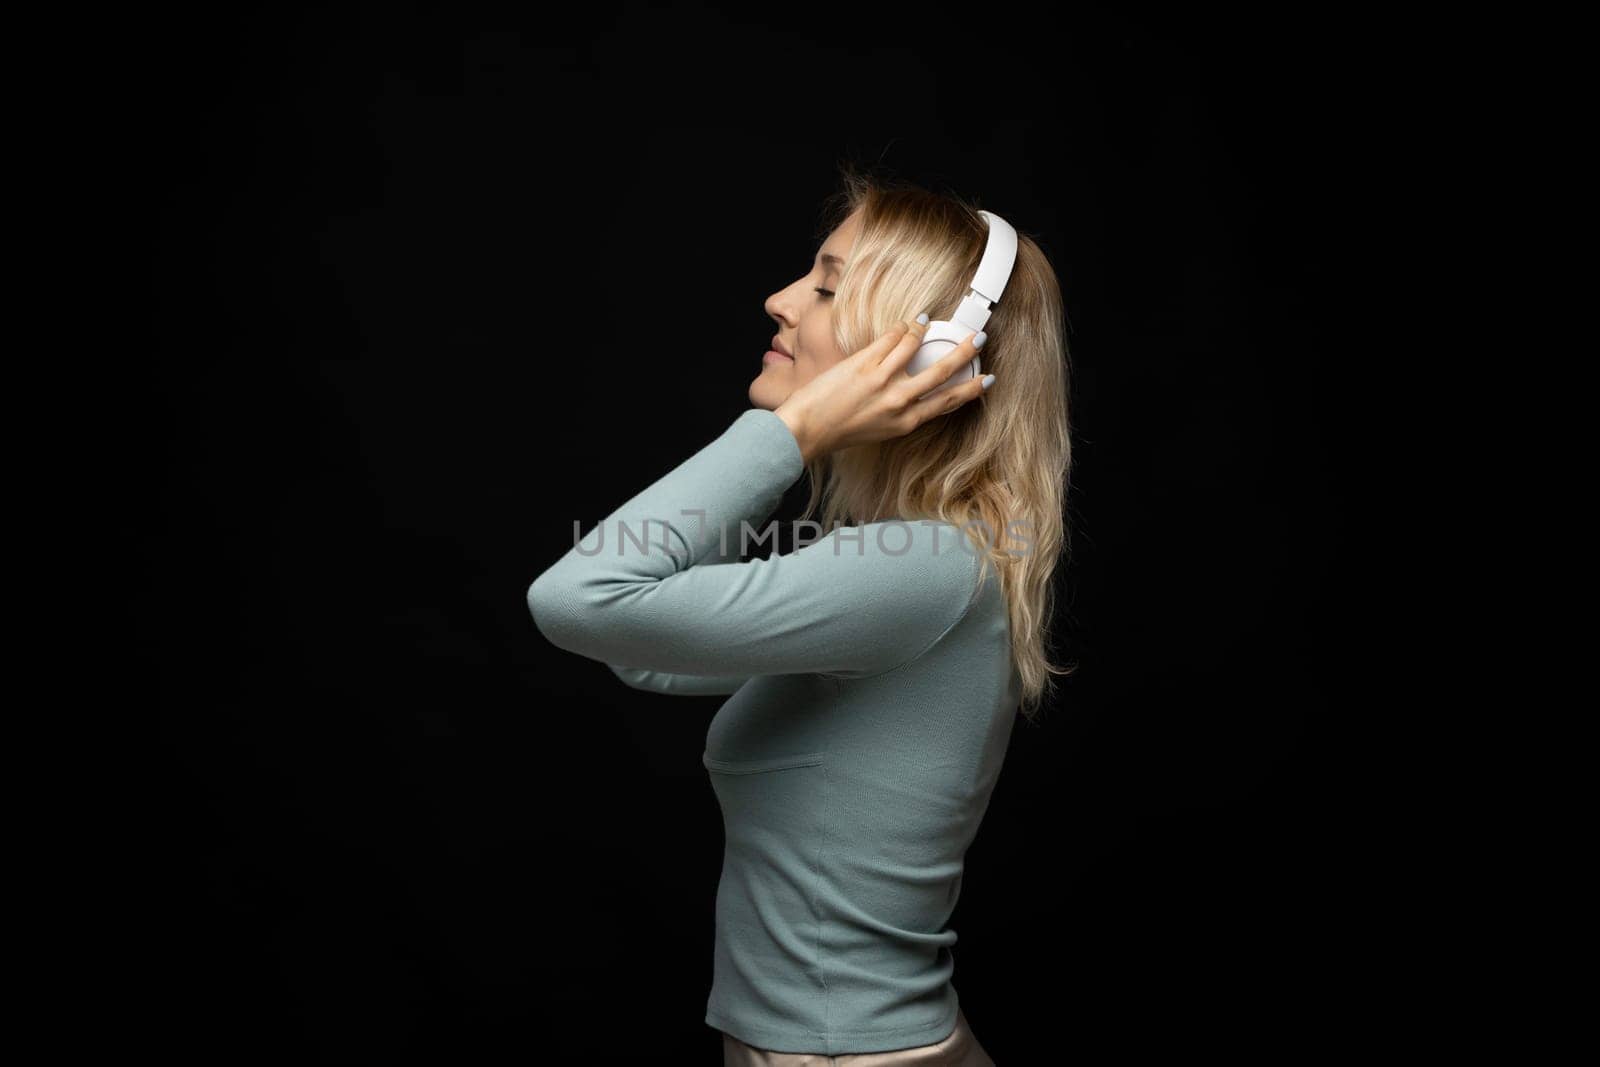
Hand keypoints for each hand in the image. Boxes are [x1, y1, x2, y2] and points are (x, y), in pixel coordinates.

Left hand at [773, 318, 990, 462]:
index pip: (947, 402)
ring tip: (927, 322)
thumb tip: (916, 389)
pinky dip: (901, 328)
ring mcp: (882, 380)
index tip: (986, 379)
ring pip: (914, 345)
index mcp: (906, 422)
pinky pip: (891, 337)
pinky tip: (904, 324)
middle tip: (979, 339)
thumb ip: (902, 411)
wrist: (807, 430)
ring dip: (923, 330)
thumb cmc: (841, 432)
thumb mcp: (881, 429)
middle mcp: (899, 401)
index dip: (971, 389)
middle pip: (941, 371)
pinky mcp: (864, 363)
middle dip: (964, 352)